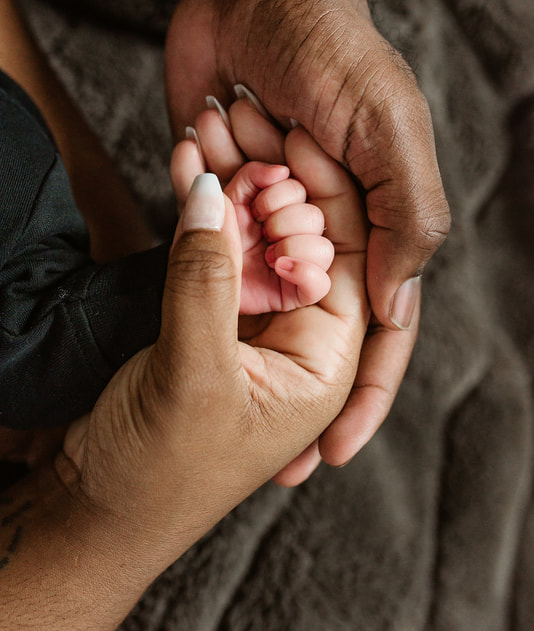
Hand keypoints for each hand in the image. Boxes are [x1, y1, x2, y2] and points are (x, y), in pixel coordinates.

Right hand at [56, 127, 368, 574]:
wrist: (98, 511)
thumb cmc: (160, 474)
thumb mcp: (196, 377)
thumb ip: (207, 280)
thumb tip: (214, 194)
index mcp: (326, 368)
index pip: (347, 264)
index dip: (322, 197)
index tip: (291, 137)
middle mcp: (299, 343)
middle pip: (300, 242)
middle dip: (271, 181)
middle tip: (242, 119)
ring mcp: (251, 327)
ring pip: (253, 240)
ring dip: (230, 186)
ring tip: (207, 127)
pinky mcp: (208, 319)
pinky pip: (213, 253)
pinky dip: (199, 213)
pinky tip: (186, 166)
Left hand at [165, 0, 449, 468]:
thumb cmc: (336, 46)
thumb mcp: (391, 128)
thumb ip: (408, 218)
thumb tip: (398, 306)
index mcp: (383, 228)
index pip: (379, 336)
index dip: (358, 401)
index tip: (325, 457)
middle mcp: (331, 233)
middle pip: (308, 324)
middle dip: (277, 365)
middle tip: (241, 423)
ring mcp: (273, 215)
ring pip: (250, 282)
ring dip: (226, 278)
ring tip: (199, 284)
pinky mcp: (223, 192)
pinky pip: (205, 235)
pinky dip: (194, 230)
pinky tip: (182, 216)